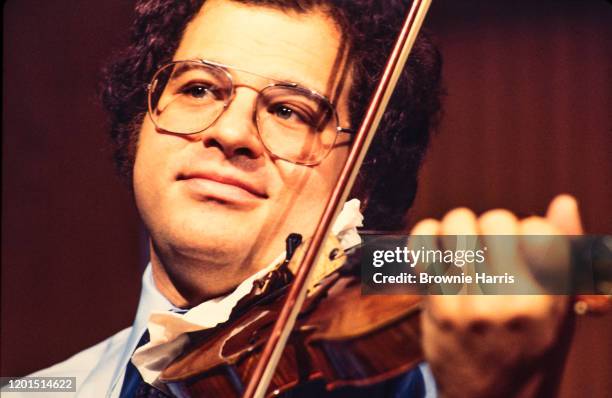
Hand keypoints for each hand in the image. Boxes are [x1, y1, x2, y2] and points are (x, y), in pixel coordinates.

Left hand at [411, 194, 580, 396]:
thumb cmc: (530, 346)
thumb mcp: (560, 309)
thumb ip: (564, 254)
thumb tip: (564, 201)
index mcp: (549, 300)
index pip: (538, 229)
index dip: (529, 230)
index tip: (523, 248)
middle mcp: (510, 301)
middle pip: (496, 220)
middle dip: (493, 226)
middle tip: (491, 247)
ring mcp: (469, 305)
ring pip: (458, 224)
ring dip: (460, 227)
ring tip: (464, 246)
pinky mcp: (436, 307)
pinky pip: (424, 245)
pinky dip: (427, 235)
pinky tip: (436, 245)